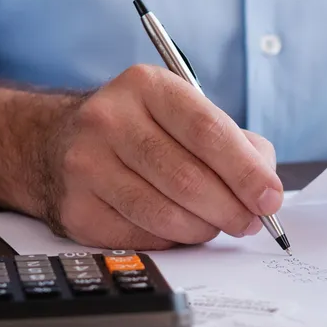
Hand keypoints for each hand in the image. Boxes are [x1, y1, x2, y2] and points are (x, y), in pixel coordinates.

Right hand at [39, 65, 282, 248]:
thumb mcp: (184, 114)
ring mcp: (86, 165)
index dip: (246, 171)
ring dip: (203, 229)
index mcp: (146, 86)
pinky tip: (177, 228)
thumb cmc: (140, 130)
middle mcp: (109, 119)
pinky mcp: (76, 208)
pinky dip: (171, 240)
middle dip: (231, 209)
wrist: (55, 143)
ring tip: (216, 225)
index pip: (207, 131)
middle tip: (250, 221)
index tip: (270, 198)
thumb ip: (235, 143)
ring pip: (165, 214)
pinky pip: (141, 237)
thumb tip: (265, 189)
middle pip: (188, 179)